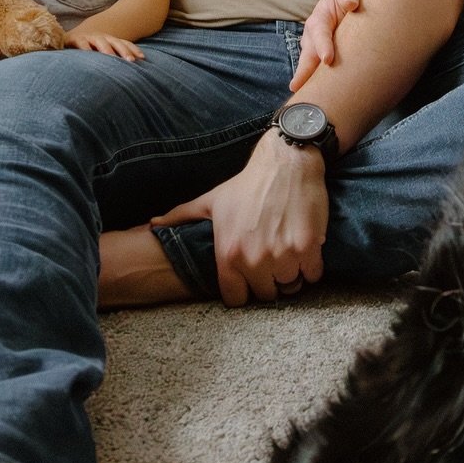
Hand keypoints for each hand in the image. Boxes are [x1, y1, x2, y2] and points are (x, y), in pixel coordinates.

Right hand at [65, 31, 143, 60]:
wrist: (65, 37)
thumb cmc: (86, 49)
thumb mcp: (100, 54)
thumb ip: (111, 62)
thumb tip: (127, 75)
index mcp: (109, 41)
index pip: (124, 44)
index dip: (133, 50)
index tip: (142, 58)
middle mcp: (101, 37)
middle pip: (115, 42)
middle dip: (124, 51)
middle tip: (131, 61)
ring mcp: (88, 36)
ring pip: (100, 41)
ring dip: (107, 49)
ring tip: (112, 58)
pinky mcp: (75, 38)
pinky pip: (81, 42)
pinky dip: (85, 47)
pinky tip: (88, 54)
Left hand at [150, 132, 328, 306]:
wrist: (286, 163)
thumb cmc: (247, 184)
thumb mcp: (211, 200)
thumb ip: (181, 216)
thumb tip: (151, 225)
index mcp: (228, 254)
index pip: (236, 299)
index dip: (244, 289)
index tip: (250, 278)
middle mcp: (254, 260)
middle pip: (265, 294)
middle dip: (268, 281)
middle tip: (271, 262)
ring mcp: (283, 256)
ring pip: (290, 287)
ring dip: (291, 274)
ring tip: (288, 253)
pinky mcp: (308, 248)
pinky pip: (312, 275)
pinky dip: (311, 266)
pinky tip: (305, 249)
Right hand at [291, 0, 361, 90]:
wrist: (346, 12)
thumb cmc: (345, 4)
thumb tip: (351, 4)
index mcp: (318, 20)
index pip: (320, 33)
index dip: (323, 46)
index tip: (327, 59)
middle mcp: (311, 38)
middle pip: (308, 56)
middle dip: (305, 71)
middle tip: (301, 87)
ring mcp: (312, 52)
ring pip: (308, 67)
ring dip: (306, 81)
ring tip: (304, 98)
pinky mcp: (317, 63)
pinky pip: (314, 75)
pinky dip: (312, 87)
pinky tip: (312, 101)